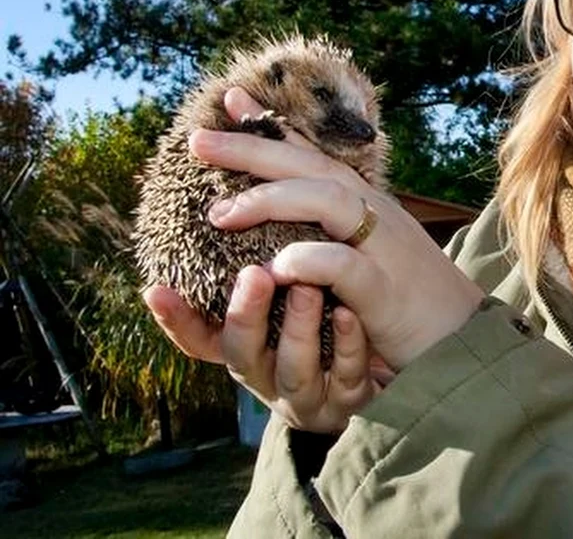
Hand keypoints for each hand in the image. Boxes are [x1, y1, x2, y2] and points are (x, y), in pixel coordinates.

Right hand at [143, 265, 390, 432]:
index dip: (176, 320)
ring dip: (298, 326)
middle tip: (253, 272)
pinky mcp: (352, 397)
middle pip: (243, 353)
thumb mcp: (286, 299)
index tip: (156, 289)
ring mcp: (311, 392)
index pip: (201, 339)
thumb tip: (225, 202)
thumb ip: (259, 267)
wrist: (389, 369)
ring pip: (295, 369)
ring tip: (309, 287)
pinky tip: (351, 313)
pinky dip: (348, 344)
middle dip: (245, 315)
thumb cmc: (326, 329)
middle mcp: (271, 375)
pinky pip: (348, 375)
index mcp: (249, 349)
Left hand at [190, 88, 484, 372]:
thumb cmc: (408, 302)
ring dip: (272, 200)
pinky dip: (310, 261)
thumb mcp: (368, 256)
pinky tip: (278, 266)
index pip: (315, 154)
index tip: (232, 99)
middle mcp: (376, 214)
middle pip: (312, 166)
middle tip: (198, 140)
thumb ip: (333, 234)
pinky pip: (345, 265)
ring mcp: (384, 247)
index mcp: (368, 205)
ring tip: (220, 213)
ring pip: (329, 201)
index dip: (273, 127)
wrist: (464, 340)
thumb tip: (284, 221)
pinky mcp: (386, 290)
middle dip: (254, 149)